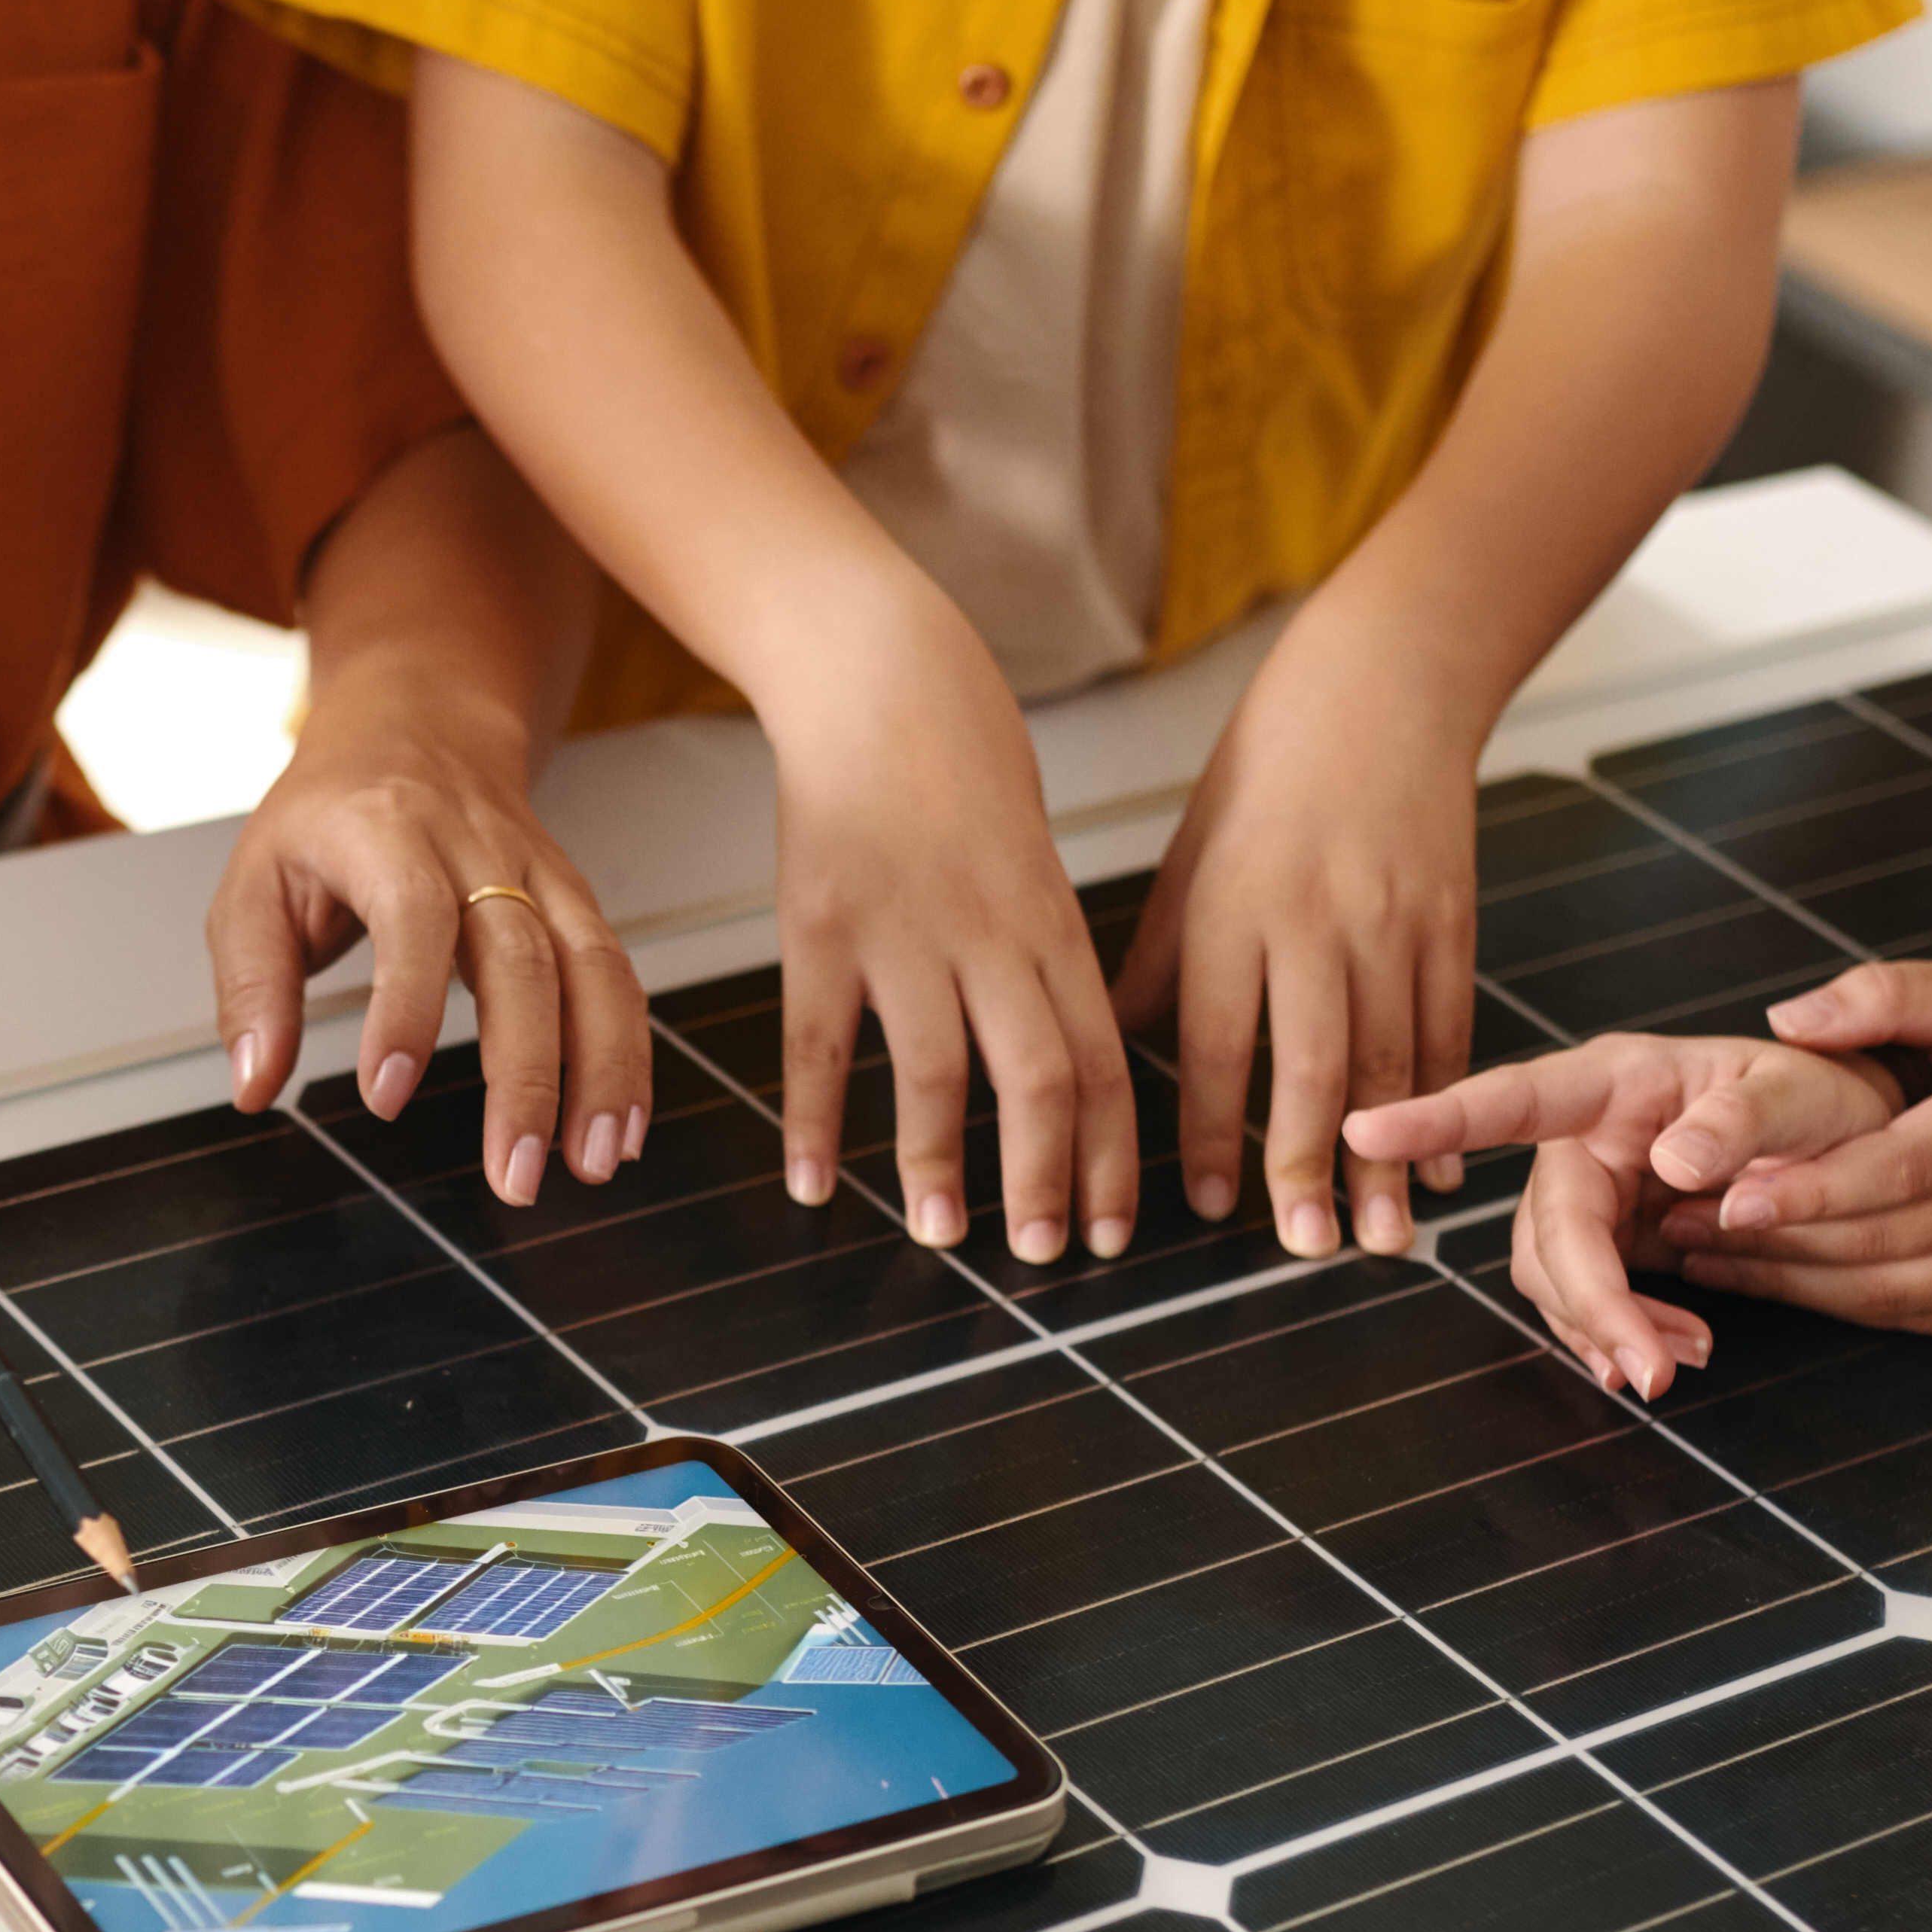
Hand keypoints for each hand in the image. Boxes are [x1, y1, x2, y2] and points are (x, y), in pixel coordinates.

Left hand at [208, 695, 649, 1206]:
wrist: (418, 723)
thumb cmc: (328, 815)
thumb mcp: (254, 880)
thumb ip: (253, 985)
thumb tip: (255, 1085)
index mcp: (386, 831)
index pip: (412, 917)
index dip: (405, 1007)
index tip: (387, 1094)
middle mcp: (477, 847)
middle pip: (522, 958)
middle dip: (527, 1077)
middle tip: (514, 1175)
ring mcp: (539, 872)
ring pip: (591, 968)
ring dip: (600, 1074)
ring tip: (591, 1166)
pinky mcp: (575, 901)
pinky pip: (616, 977)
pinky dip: (628, 1056)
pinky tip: (622, 1128)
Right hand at [769, 600, 1134, 1259]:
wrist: (875, 674)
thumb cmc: (959, 757)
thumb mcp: (1030, 852)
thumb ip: (1042, 951)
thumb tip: (1063, 1046)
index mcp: (1049, 921)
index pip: (1101, 1059)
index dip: (1114, 1152)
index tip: (1117, 1228)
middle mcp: (988, 936)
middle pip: (1038, 1080)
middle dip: (1050, 1180)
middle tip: (1049, 1258)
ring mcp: (901, 933)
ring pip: (936, 1074)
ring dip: (941, 1169)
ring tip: (943, 1239)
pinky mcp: (819, 927)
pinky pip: (821, 1045)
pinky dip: (817, 1122)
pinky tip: (815, 1185)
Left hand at [1113, 633, 1480, 1259]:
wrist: (1382, 684)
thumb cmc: (1267, 768)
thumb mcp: (1191, 853)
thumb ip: (1159, 958)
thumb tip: (1117, 1048)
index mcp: (1235, 907)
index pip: (1215, 1041)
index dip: (1212, 1130)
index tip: (1209, 1207)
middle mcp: (1316, 920)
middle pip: (1312, 1064)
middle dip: (1309, 1164)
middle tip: (1306, 1248)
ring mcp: (1393, 922)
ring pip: (1392, 1060)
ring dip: (1388, 1157)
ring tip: (1383, 1238)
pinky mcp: (1452, 919)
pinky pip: (1450, 1027)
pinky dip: (1446, 1100)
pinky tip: (1441, 1165)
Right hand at [1344, 1024, 1902, 1396]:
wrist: (1846, 1145)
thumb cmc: (1820, 1098)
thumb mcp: (1805, 1092)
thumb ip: (1745, 1119)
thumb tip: (1673, 1162)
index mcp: (1617, 1080)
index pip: (1517, 1098)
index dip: (1438, 1117)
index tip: (1367, 1127)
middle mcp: (1585, 1136)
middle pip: (1545, 1230)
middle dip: (1590, 1305)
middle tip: (1652, 1373)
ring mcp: (1591, 1193)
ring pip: (1553, 1278)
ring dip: (1608, 1330)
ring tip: (1683, 1359)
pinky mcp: (1607, 1242)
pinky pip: (1582, 1301)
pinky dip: (1619, 1338)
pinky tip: (1669, 1353)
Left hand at [1659, 957, 1931, 1337]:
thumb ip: (1890, 993)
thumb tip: (1786, 1017)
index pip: (1901, 1165)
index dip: (1811, 1187)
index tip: (1724, 1194)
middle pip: (1881, 1237)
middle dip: (1772, 1238)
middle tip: (1674, 1222)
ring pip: (1887, 1289)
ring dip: (1787, 1279)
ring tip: (1697, 1252)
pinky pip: (1910, 1316)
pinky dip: (1832, 1303)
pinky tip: (1768, 1278)